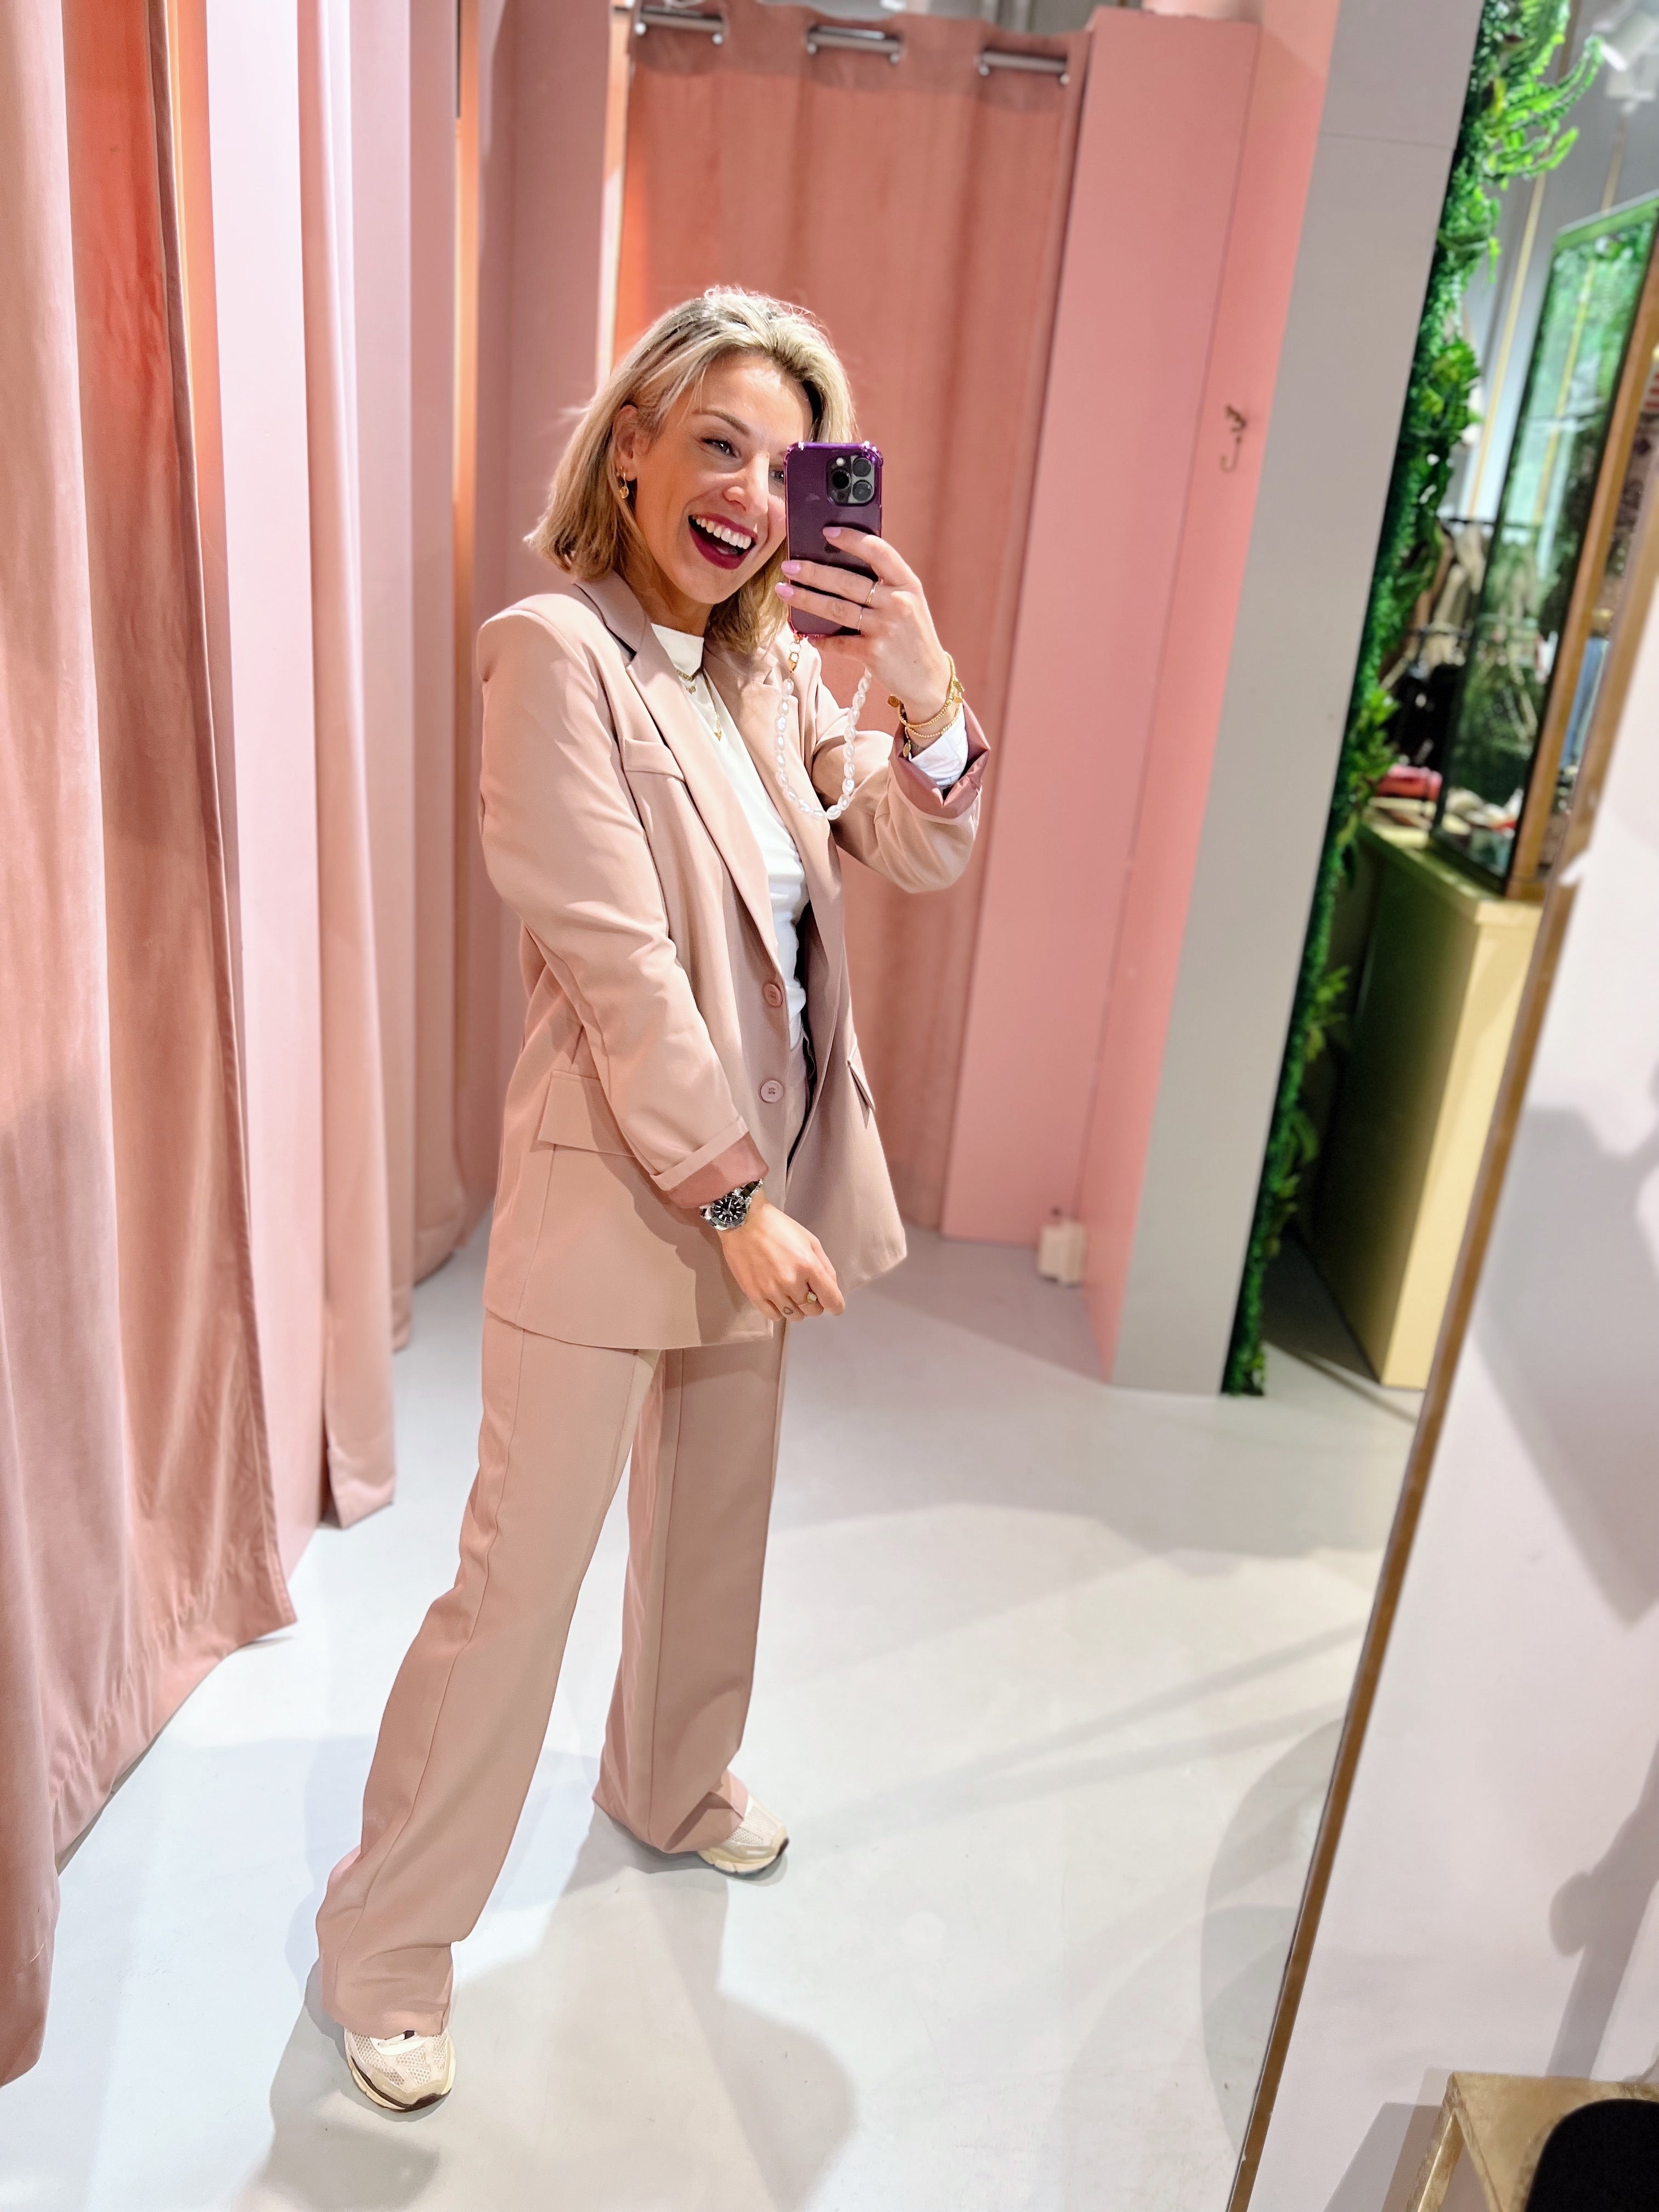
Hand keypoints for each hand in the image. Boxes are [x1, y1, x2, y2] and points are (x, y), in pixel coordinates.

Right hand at [716, 1194, 844, 1323]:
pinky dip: (779, 1310)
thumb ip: (825, 1266)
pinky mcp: (754, 1295)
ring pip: (794, 1316)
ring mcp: (772, 1291)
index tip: (833, 1305)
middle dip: (815, 1304)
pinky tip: (776, 1297)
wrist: (743, 1223)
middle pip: (813, 1311)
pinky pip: (774, 1316)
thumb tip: (831, 1288)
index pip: (831, 1300)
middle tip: (807, 1291)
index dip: (835, 1306)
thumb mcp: (810, 1240)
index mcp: (809, 1266)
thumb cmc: (779, 1228)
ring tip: (790, 1292)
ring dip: (797, 1307)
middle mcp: (792, 1282)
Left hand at [776, 531, 952, 722]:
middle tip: (789, 566)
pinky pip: (838, 642)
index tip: (826, 532)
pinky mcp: (872, 653)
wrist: (928, 679)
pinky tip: (807, 634)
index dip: (852, 540)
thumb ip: (885, 585)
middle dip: (813, 572)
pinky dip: (821, 639)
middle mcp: (897, 603)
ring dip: (806, 599)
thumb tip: (839, 566)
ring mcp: (884, 629)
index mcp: (908, 584)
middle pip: (847, 582)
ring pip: (836, 609)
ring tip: (784, 591)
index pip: (879, 552)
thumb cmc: (912, 636)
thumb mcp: (909, 603)